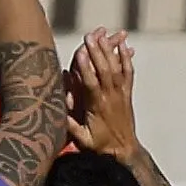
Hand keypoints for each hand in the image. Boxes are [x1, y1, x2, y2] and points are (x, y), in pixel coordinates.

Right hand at [64, 28, 141, 158]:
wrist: (124, 151)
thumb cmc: (100, 146)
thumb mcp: (82, 140)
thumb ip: (70, 125)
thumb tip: (56, 109)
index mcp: (97, 107)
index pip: (91, 83)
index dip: (86, 67)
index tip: (80, 52)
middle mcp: (111, 97)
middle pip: (104, 70)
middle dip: (97, 51)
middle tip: (89, 35)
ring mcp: (121, 94)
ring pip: (117, 68)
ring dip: (110, 50)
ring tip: (103, 34)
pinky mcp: (127, 93)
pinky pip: (128, 73)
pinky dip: (126, 58)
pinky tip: (123, 45)